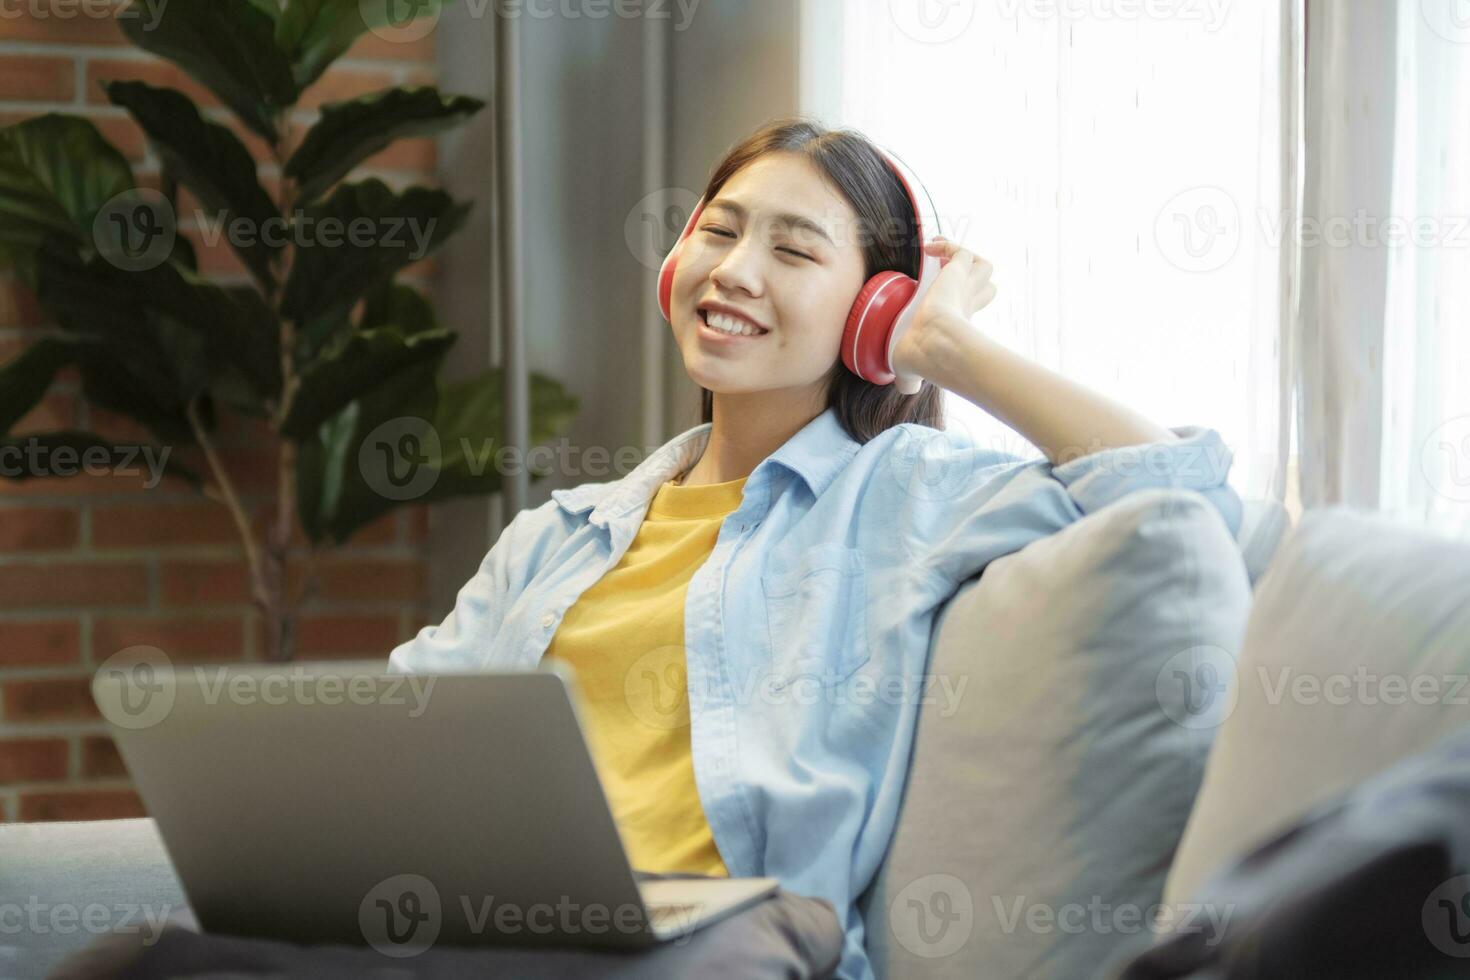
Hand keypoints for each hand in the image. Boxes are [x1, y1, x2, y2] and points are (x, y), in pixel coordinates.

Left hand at [890, 237, 996, 390]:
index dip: (961, 302)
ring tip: (940, 257)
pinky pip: (960, 251)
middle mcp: (966, 306)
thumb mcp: (912, 370)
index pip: (969, 309)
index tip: (941, 301)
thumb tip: (906, 388)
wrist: (934, 344)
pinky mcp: (958, 273)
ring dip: (965, 259)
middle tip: (945, 276)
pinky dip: (947, 245)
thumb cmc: (926, 359)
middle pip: (986, 287)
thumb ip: (909, 380)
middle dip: (971, 280)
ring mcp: (965, 289)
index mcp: (958, 325)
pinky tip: (930, 249)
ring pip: (983, 267)